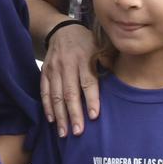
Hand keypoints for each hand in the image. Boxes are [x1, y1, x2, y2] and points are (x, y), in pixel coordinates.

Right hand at [40, 21, 100, 135]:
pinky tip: (52, 120)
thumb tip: (118, 77)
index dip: (91, 99)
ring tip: (64, 133)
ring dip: (60, 116)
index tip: (93, 116)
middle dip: (74, 114)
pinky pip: (44, 92)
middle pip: (70, 93)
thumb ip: (108, 61)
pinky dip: (47, 107)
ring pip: (56, 95)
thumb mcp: (101, 45)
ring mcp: (54, 69)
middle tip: (78, 132)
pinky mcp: (45, 72)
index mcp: (84, 58)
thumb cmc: (87, 42)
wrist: (62, 30)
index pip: (88, 82)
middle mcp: (67, 64)